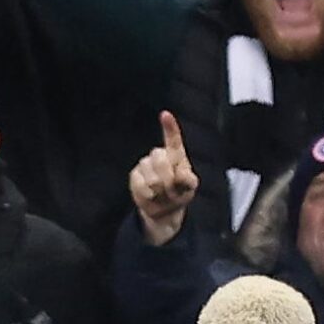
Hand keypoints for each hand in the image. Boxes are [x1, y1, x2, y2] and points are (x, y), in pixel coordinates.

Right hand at [128, 111, 198, 246]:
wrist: (163, 209)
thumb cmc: (179, 194)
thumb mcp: (188, 188)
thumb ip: (186, 180)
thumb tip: (180, 175)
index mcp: (176, 155)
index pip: (173, 139)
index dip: (170, 127)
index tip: (165, 115)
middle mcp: (160, 155)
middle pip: (160, 159)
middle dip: (167, 179)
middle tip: (172, 192)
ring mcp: (146, 164)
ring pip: (150, 176)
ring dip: (159, 191)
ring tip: (163, 196)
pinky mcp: (135, 175)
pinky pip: (139, 184)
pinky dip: (147, 195)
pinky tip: (152, 197)